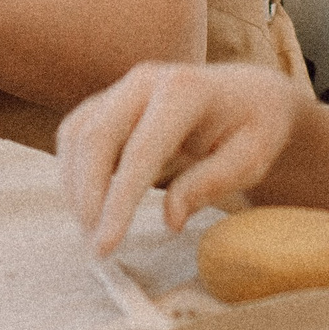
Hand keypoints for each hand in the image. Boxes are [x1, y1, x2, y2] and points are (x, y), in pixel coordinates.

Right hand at [57, 62, 310, 255]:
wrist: (250, 93)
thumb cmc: (255, 128)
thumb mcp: (252, 158)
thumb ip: (211, 183)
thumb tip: (170, 218)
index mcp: (186, 91)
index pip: (140, 151)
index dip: (119, 202)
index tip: (106, 247)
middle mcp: (147, 80)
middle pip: (95, 138)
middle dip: (87, 197)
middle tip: (96, 249)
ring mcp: (124, 86)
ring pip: (77, 134)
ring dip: (75, 188)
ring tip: (93, 232)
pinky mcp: (110, 98)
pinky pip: (76, 132)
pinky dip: (73, 172)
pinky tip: (90, 206)